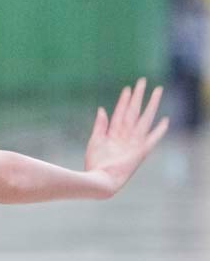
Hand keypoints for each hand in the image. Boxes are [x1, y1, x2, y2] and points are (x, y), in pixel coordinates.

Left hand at [85, 78, 168, 195]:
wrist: (100, 179)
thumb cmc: (95, 163)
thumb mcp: (96, 140)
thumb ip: (100, 125)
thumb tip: (102, 109)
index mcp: (114, 134)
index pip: (120, 113)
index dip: (124, 101)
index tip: (128, 88)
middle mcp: (125, 136)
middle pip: (133, 112)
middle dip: (139, 96)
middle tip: (143, 81)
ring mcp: (133, 142)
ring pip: (144, 119)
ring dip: (151, 105)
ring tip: (157, 91)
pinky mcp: (140, 151)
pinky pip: (152, 139)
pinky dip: (159, 131)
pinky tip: (165, 121)